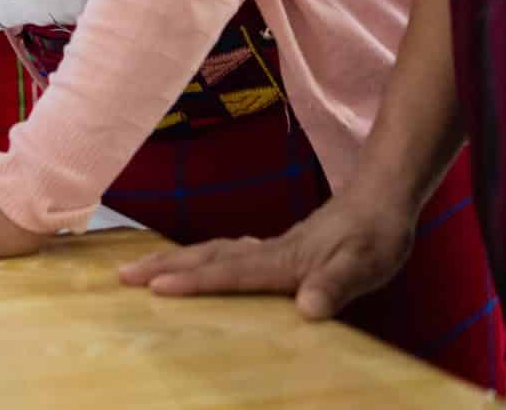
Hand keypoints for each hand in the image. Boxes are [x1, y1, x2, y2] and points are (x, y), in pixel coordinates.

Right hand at [117, 188, 415, 319]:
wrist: (384, 195)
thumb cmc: (377, 233)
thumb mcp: (366, 263)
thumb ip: (336, 285)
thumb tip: (308, 309)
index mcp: (283, 260)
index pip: (230, 272)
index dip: (193, 282)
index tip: (155, 289)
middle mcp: (269, 251)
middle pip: (207, 257)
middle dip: (163, 266)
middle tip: (121, 275)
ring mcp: (271, 246)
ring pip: (212, 252)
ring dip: (175, 260)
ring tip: (141, 269)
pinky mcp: (278, 247)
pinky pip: (226, 253)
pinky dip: (201, 258)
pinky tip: (199, 263)